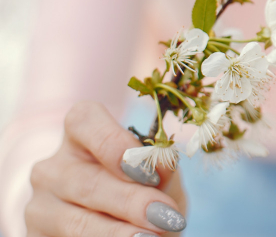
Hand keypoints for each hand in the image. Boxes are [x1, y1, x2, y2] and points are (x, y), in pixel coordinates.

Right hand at [26, 101, 186, 236]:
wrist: (132, 230)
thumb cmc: (146, 193)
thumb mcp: (160, 177)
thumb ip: (162, 168)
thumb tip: (163, 160)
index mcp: (80, 133)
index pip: (84, 121)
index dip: (115, 143)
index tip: (146, 169)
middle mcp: (52, 167)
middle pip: (88, 181)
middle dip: (131, 201)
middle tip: (164, 216)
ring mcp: (39, 206)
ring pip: (77, 222)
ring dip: (117, 232)